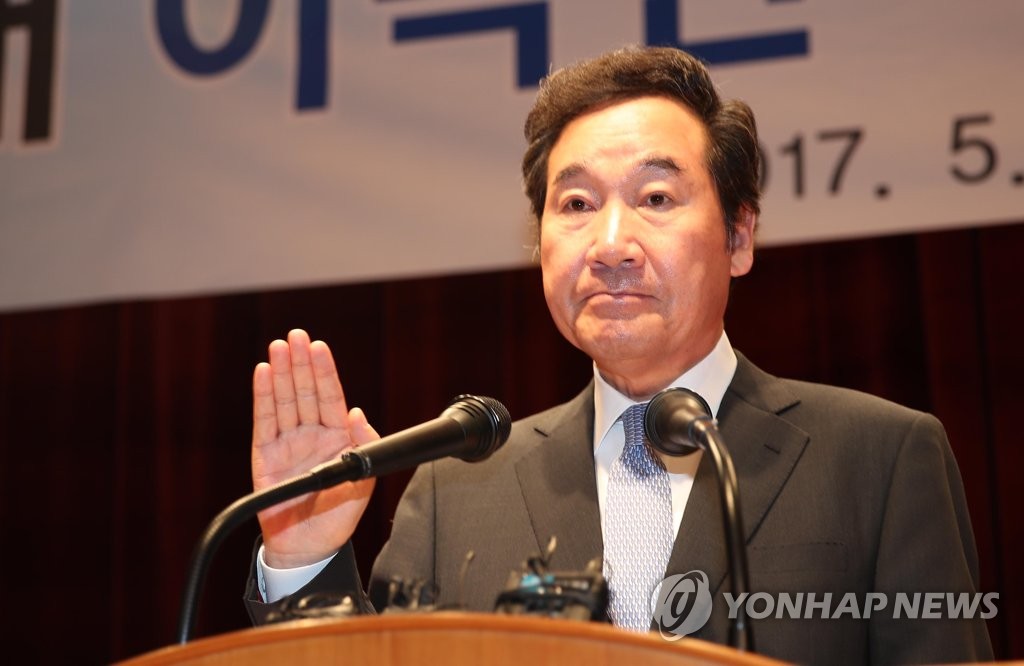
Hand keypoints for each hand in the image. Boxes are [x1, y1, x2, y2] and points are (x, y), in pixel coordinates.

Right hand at [251, 329, 376, 568]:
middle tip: (296, 335)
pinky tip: (263, 374)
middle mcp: (310, 434)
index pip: (330, 396)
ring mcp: (287, 442)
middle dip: (301, 362)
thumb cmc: (338, 516)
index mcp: (336, 437)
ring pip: (284, 400)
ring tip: (278, 347)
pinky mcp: (264, 455)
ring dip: (281, 372)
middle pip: (305, 391)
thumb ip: (364, 446)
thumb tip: (358, 414)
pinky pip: (265, 421)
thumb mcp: (362, 481)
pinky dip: (264, 396)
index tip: (319, 347)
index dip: (325, 371)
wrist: (309, 546)